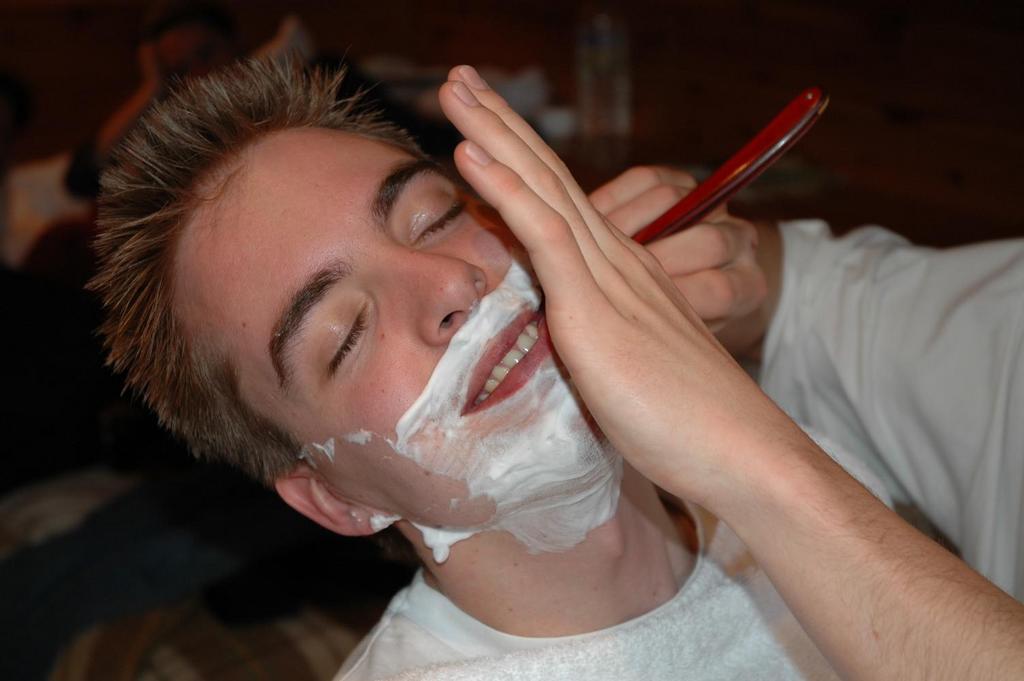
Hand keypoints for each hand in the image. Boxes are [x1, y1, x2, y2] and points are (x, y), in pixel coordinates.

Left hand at [438, 66, 797, 509]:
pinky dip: (506, 188)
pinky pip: (546, 232)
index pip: (560, 202)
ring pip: (543, 187)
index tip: (482, 126)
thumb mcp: (627, 376)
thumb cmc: (686, 427)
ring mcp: (608, 278)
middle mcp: (616, 261)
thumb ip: (594, 349)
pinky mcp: (597, 308)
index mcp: (620, 276)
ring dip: (494, 133)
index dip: (519, 159)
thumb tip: (562, 353)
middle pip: (549, 177)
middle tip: (462, 79)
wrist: (741, 452)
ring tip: (457, 88)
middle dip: (501, 124)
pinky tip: (471, 153)